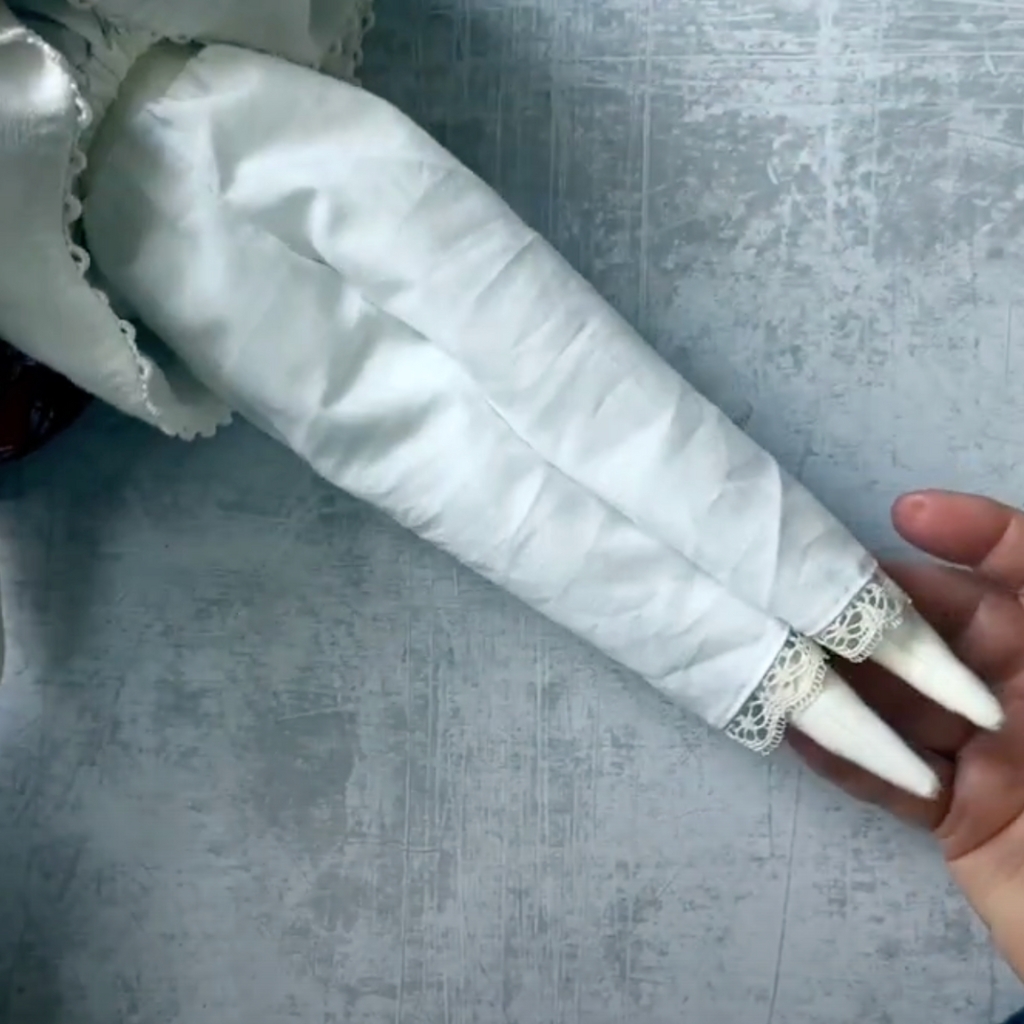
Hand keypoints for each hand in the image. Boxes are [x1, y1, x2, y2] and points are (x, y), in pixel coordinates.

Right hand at [789, 490, 1023, 975]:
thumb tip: (940, 521)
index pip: (1020, 571)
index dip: (972, 532)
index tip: (905, 515)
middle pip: (945, 631)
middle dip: (884, 611)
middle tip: (814, 595)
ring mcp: (994, 756)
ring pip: (907, 702)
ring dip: (848, 681)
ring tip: (785, 653)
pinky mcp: (963, 819)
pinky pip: (894, 779)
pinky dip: (847, 758)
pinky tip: (799, 728)